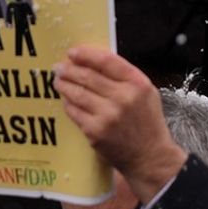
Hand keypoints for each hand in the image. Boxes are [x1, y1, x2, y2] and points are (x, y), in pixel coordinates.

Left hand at [53, 45, 187, 202]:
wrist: (149, 156)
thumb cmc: (146, 122)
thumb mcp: (145, 92)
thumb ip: (124, 76)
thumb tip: (92, 61)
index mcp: (137, 83)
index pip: (107, 61)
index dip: (86, 54)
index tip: (73, 52)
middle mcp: (123, 97)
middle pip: (88, 76)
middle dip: (69, 70)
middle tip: (58, 67)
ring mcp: (108, 115)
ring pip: (77, 93)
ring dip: (63, 85)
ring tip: (57, 80)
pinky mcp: (95, 131)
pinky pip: (74, 111)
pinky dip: (68, 103)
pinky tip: (65, 99)